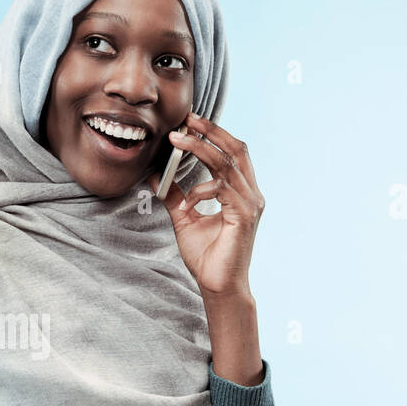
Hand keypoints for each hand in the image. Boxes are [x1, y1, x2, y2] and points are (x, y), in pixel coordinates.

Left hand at [148, 112, 265, 298]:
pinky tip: (187, 202)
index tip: (190, 121)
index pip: (232, 153)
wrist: (218, 287)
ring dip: (200, 149)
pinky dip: (200, 190)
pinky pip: (222, 190)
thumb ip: (175, 195)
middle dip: (211, 130)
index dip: (213, 134)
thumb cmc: (207, 256)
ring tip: (176, 141)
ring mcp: (250, 204)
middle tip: (187, 118)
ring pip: (227, 164)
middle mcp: (250, 194)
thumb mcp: (185, 219)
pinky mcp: (244, 217)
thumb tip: (157, 174)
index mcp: (241, 192)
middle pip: (236, 149)